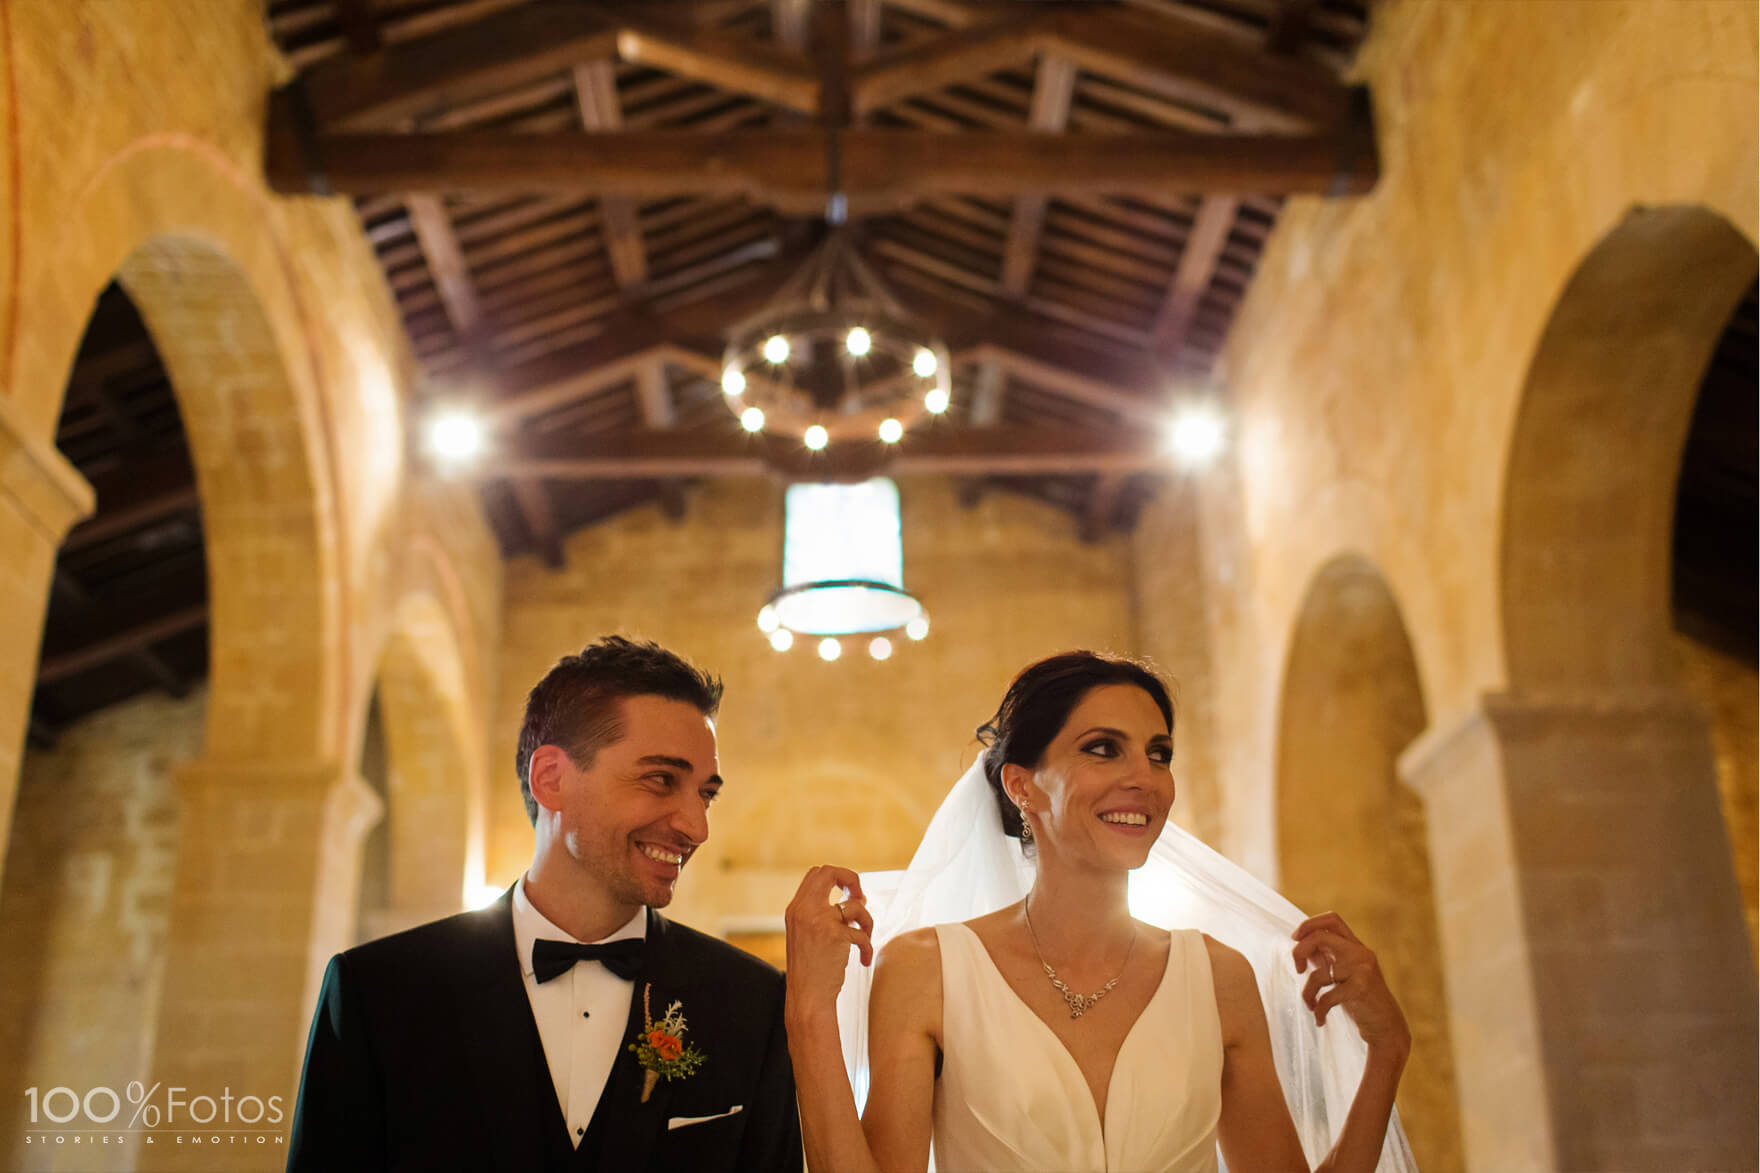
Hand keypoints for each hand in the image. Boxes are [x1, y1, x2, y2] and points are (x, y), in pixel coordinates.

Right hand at [784, 865, 874, 1015]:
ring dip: (867, 920)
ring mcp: (818, 921)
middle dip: (852, 880)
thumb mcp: (808, 936)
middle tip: (860, 899)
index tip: (848, 893)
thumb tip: (859, 897)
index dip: (837, 876)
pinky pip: (863, 932)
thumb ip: (824, 914)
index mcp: (795, 909)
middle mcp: (803, 910)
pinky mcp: (835, 936)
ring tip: (865, 937)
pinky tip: (864, 960)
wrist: (807, 999)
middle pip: (830, 872)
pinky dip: (868, 947)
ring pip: (856, 904)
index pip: (816, 873)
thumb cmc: (811, 971)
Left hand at [1292, 912, 1409, 1054]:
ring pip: (1319, 974)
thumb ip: (1325, 957)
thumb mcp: (1342, 974)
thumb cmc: (1360, 1000)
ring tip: (1311, 1005)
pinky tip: (1320, 1019)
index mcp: (1355, 946)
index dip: (1309, 924)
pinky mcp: (1361, 988)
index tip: (1295, 939)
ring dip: (1307, 993)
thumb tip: (1300, 944)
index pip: (1332, 919)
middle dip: (1299, 951)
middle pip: (1320, 936)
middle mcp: (1360, 953)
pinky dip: (1318, 1010)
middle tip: (1298, 970)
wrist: (1386, 1026)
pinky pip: (1326, 996)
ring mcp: (1362, 970)